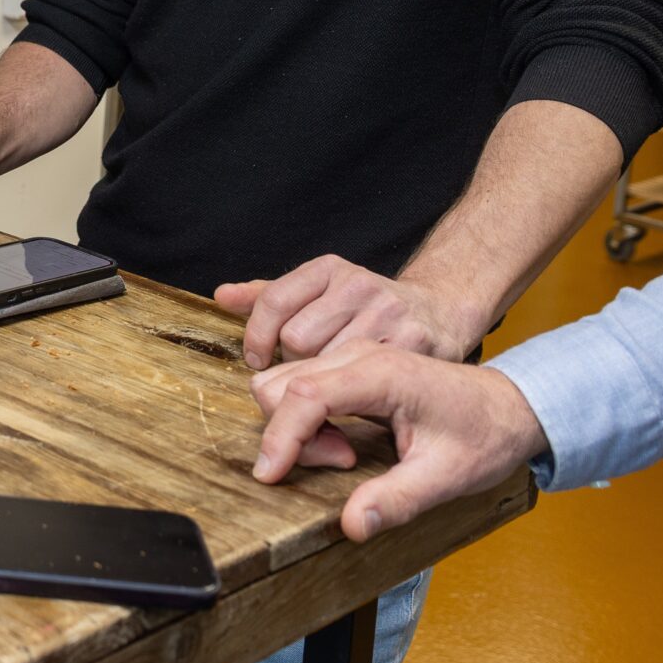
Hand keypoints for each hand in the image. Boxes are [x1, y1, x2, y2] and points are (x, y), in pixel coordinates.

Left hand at [217, 255, 484, 369]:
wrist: (441, 311)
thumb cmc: (366, 308)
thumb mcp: (319, 292)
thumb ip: (270, 295)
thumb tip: (221, 295)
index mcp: (330, 270)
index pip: (274, 300)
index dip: (257, 337)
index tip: (259, 360)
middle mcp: (359, 285)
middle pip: (297, 338)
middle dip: (293, 364)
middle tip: (302, 376)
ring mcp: (389, 313)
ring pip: (329, 361)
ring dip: (322, 381)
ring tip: (329, 383)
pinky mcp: (415, 342)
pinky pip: (365, 379)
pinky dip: (351, 392)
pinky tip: (355, 392)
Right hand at [249, 342, 546, 541]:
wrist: (511, 409)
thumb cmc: (484, 436)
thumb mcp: (446, 477)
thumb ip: (397, 500)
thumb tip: (351, 525)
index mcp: (382, 374)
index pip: (304, 395)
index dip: (280, 437)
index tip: (272, 476)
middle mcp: (360, 355)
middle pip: (282, 384)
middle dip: (292, 433)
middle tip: (343, 463)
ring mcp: (353, 355)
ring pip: (284, 382)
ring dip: (297, 426)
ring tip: (345, 454)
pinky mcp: (350, 365)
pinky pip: (300, 385)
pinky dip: (305, 419)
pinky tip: (342, 439)